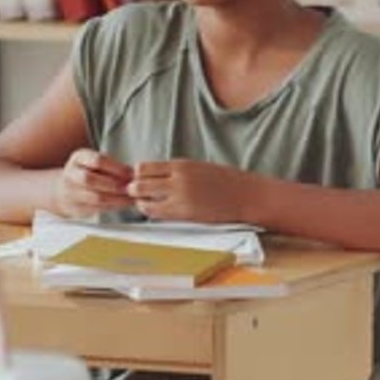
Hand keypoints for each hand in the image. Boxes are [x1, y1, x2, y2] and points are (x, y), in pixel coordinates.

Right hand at [52, 149, 133, 218]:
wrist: (64, 191)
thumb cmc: (88, 172)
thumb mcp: (95, 162)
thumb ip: (112, 166)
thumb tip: (135, 173)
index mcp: (78, 158)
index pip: (97, 160)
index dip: (116, 168)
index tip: (132, 173)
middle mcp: (71, 174)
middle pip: (91, 179)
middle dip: (114, 184)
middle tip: (132, 188)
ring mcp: (71, 192)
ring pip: (95, 197)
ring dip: (117, 198)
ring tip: (131, 198)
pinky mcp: (76, 208)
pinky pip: (97, 208)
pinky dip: (114, 206)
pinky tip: (124, 204)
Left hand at [125, 159, 259, 222]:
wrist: (246, 195)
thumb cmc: (224, 181)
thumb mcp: (197, 167)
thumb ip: (175, 171)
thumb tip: (152, 176)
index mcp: (181, 165)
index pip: (144, 167)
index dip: (138, 174)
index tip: (141, 178)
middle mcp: (178, 179)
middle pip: (139, 182)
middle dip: (134, 188)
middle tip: (136, 192)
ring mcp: (180, 198)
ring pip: (144, 199)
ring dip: (140, 201)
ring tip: (145, 202)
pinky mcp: (185, 214)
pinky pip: (157, 213)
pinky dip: (151, 211)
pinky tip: (156, 210)